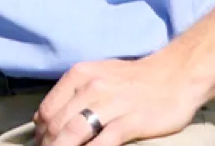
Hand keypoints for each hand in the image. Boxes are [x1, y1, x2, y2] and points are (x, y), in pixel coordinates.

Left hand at [32, 55, 206, 145]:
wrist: (173, 75)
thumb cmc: (132, 79)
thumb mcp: (95, 76)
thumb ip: (71, 94)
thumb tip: (45, 118)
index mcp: (79, 75)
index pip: (47, 109)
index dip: (41, 133)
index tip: (42, 144)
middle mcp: (91, 87)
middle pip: (57, 124)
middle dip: (49, 144)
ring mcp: (112, 104)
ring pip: (74, 133)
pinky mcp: (132, 121)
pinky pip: (104, 142)